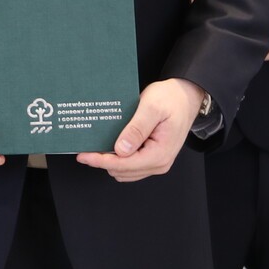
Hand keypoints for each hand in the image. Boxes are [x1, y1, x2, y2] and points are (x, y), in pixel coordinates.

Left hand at [77, 78, 202, 181]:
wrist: (185, 96)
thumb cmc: (171, 99)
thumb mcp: (152, 108)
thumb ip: (137, 129)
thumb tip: (121, 150)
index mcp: (160, 153)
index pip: (124, 165)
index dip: (101, 161)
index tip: (83, 155)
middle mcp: (159, 163)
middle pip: (122, 171)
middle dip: (103, 161)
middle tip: (85, 147)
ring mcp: (156, 162)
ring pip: (124, 171)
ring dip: (109, 161)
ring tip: (95, 145)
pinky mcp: (152, 157)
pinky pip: (130, 165)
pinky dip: (117, 158)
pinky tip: (108, 145)